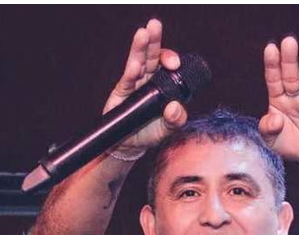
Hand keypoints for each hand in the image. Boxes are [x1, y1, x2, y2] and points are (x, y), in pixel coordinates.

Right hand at [103, 19, 187, 156]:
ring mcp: (136, 83)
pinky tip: (135, 65)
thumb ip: (175, 120)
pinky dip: (132, 71)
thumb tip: (175, 107)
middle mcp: (150, 79)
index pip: (168, 65)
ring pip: (139, 61)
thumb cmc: (151, 133)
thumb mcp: (168, 129)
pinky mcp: (123, 91)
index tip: (174, 63)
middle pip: (152, 56)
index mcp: (164, 84)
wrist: (131, 144)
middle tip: (155, 25)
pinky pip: (128, 78)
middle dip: (154, 40)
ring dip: (140, 47)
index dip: (170, 60)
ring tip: (143, 33)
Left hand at [259, 36, 298, 164]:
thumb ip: (268, 130)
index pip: (274, 80)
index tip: (271, 49)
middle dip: (290, 60)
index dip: (273, 65)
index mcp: (279, 101)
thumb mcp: (272, 142)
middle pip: (293, 76)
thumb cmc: (290, 145)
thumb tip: (273, 119)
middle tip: (288, 41)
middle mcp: (296, 97)